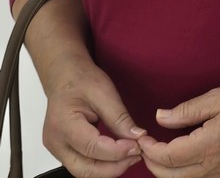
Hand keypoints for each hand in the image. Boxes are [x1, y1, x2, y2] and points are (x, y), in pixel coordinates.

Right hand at [42, 58, 145, 177]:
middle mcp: (56, 143)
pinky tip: (117, 156)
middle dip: (114, 167)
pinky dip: (101, 165)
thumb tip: (137, 137)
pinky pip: (82, 165)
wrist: (65, 77)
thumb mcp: (104, 93)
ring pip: (83, 172)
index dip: (116, 151)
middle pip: (85, 169)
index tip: (137, 145)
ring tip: (130, 156)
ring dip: (108, 169)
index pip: (92, 147)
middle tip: (137, 155)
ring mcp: (57, 150)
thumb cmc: (81, 80)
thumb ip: (120, 118)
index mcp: (63, 124)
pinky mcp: (63, 152)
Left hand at [138, 82, 219, 177]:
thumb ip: (186, 110)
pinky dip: (183, 175)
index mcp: (210, 145)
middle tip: (147, 144)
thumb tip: (160, 118)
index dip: (149, 148)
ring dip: (166, 171)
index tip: (142, 136)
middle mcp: (215, 167)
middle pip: (170, 176)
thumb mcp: (218, 97)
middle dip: (152, 163)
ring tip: (161, 151)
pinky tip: (183, 157)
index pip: (167, 157)